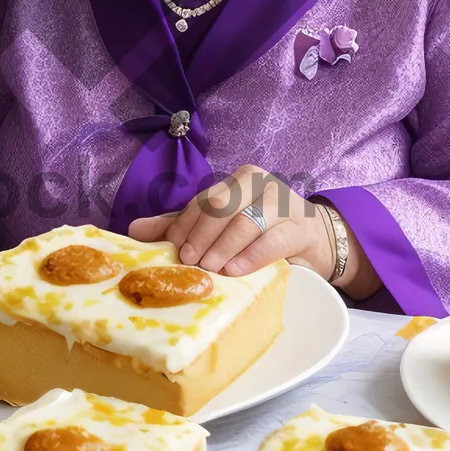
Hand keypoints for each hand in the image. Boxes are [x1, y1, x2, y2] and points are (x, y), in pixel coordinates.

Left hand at [127, 164, 377, 295]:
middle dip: (201, 237)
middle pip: (220, 207)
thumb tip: (134, 230)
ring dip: (223, 248)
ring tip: (210, 270)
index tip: (173, 250)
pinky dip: (250, 257)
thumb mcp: (220, 227)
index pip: (203, 200)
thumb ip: (180, 226)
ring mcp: (282, 202)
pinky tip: (235, 271)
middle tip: (189, 263)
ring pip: (244, 222)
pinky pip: (271, 240)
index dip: (184, 225)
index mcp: (237, 179)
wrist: (316, 243)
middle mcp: (259, 182)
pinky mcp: (300, 228)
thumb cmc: (262, 233)